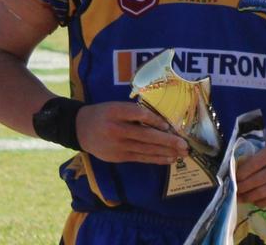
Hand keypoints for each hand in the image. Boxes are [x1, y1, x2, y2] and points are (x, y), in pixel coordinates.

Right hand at [74, 101, 188, 164]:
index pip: (138, 115)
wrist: (80, 128)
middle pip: (145, 136)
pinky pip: (141, 158)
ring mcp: (117, 146)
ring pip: (145, 150)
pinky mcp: (119, 157)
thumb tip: (161, 121)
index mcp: (115, 112)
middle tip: (184, 144)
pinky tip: (169, 159)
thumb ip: (134, 112)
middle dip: (167, 141)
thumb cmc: (104, 114)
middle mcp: (116, 130)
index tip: (169, 125)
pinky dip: (156, 158)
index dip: (154, 120)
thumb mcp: (116, 106)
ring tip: (182, 153)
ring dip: (166, 152)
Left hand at [235, 137, 265, 207]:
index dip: (241, 173)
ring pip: (264, 192)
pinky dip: (260, 202)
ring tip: (239, 197)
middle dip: (242, 186)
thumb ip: (258, 153)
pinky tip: (253, 200)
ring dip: (248, 196)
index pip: (255, 163)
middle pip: (258, 180)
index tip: (232, 177)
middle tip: (232, 190)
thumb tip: (235, 169)